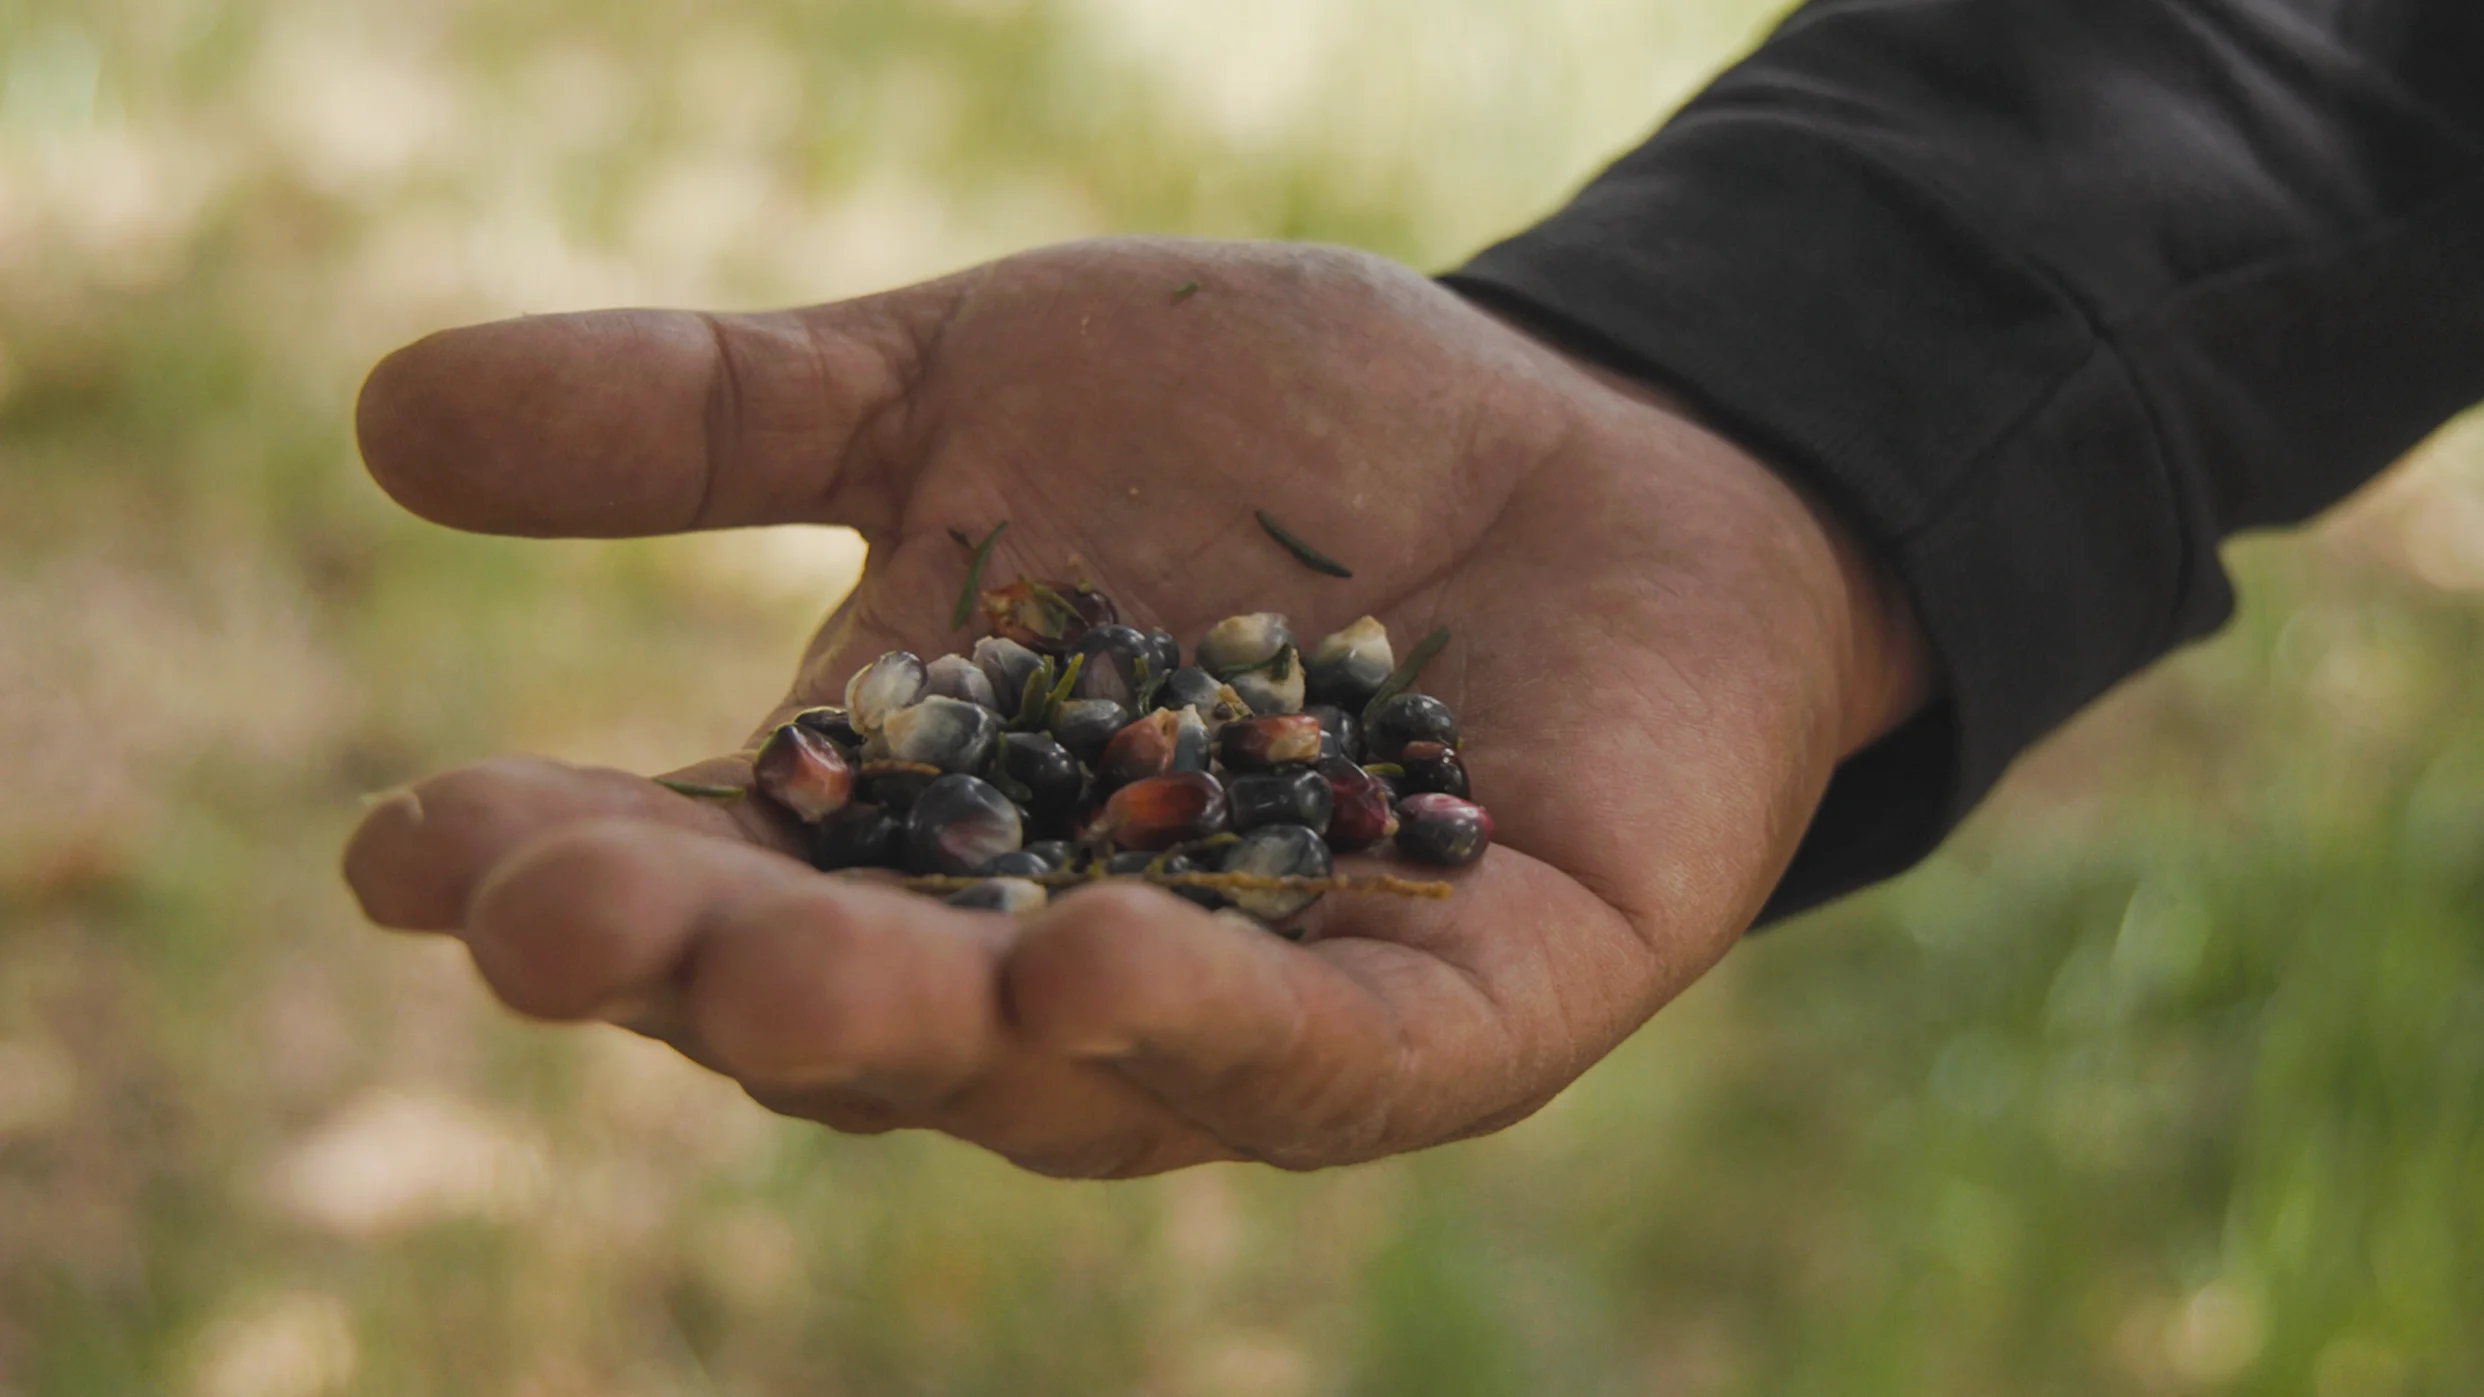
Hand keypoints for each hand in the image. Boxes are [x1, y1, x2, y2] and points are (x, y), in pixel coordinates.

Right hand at [342, 238, 1927, 1176]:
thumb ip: (725, 419)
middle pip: (848, 1016)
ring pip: (1051, 1074)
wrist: (1588, 444)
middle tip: (558, 926)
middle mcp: (1046, 959)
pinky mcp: (1451, 1018)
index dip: (552, 875)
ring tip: (800, 970)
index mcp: (917, 830)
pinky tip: (1083, 961)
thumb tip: (384, 414)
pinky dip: (1202, 1029)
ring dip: (920, 1028)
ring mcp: (1251, 1011)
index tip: (402, 846)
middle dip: (708, 976)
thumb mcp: (974, 387)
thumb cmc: (1278, 442)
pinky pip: (1318, 1059)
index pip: (709, 882)